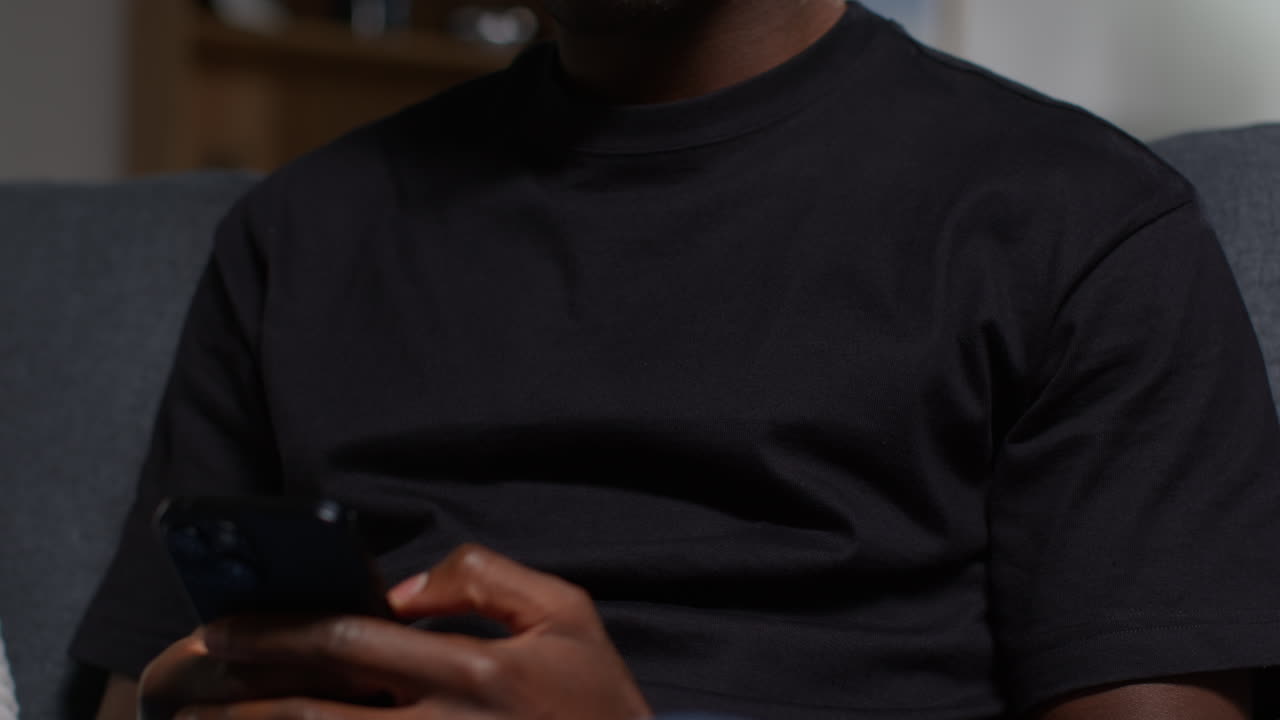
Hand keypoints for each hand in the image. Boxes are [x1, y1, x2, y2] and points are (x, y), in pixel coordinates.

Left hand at [147, 544, 652, 719]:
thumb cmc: (598, 700)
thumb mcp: (568, 613)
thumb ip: (486, 580)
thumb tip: (406, 590)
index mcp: (474, 671)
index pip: (353, 641)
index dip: (276, 631)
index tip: (221, 627)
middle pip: (314, 712)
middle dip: (235, 694)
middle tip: (180, 683)